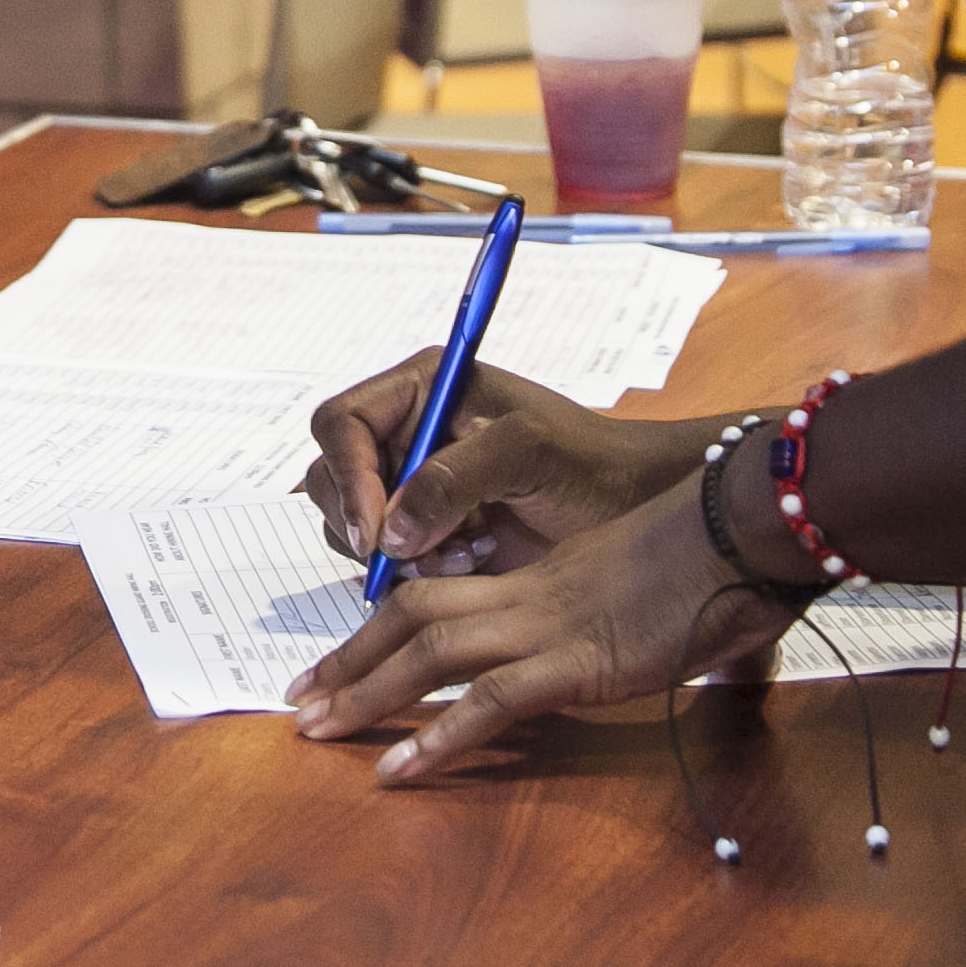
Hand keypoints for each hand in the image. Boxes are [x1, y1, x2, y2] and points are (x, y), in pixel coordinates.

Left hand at [286, 475, 795, 783]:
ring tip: (316, 732)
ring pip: (430, 653)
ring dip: (367, 693)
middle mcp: (529, 597)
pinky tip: (399, 772)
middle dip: (350, 661)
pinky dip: (439, 737)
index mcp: (541, 579)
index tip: (343, 662)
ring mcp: (550, 628)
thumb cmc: (721, 555)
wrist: (749, 525)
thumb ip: (629, 616)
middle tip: (299, 700)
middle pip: (412, 619)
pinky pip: (492, 702)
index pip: (440, 596)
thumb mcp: (652, 586)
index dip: (383, 628)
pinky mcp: (579, 662)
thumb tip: (646, 649)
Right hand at [304, 357, 716, 577]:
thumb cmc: (593, 461)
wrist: (633, 509)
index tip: (375, 528)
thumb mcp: (530, 450)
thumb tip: (392, 527)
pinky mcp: (427, 534)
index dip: (347, 475)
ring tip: (466, 556)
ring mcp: (414, 487)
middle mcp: (407, 435)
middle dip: (368, 523)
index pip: (342, 423)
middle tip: (417, 555)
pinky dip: (416, 576)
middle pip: (332, 477)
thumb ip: (455, 478)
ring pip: (353, 526)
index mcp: (422, 390)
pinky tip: (474, 565)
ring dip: (397, 555)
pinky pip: (385, 562)